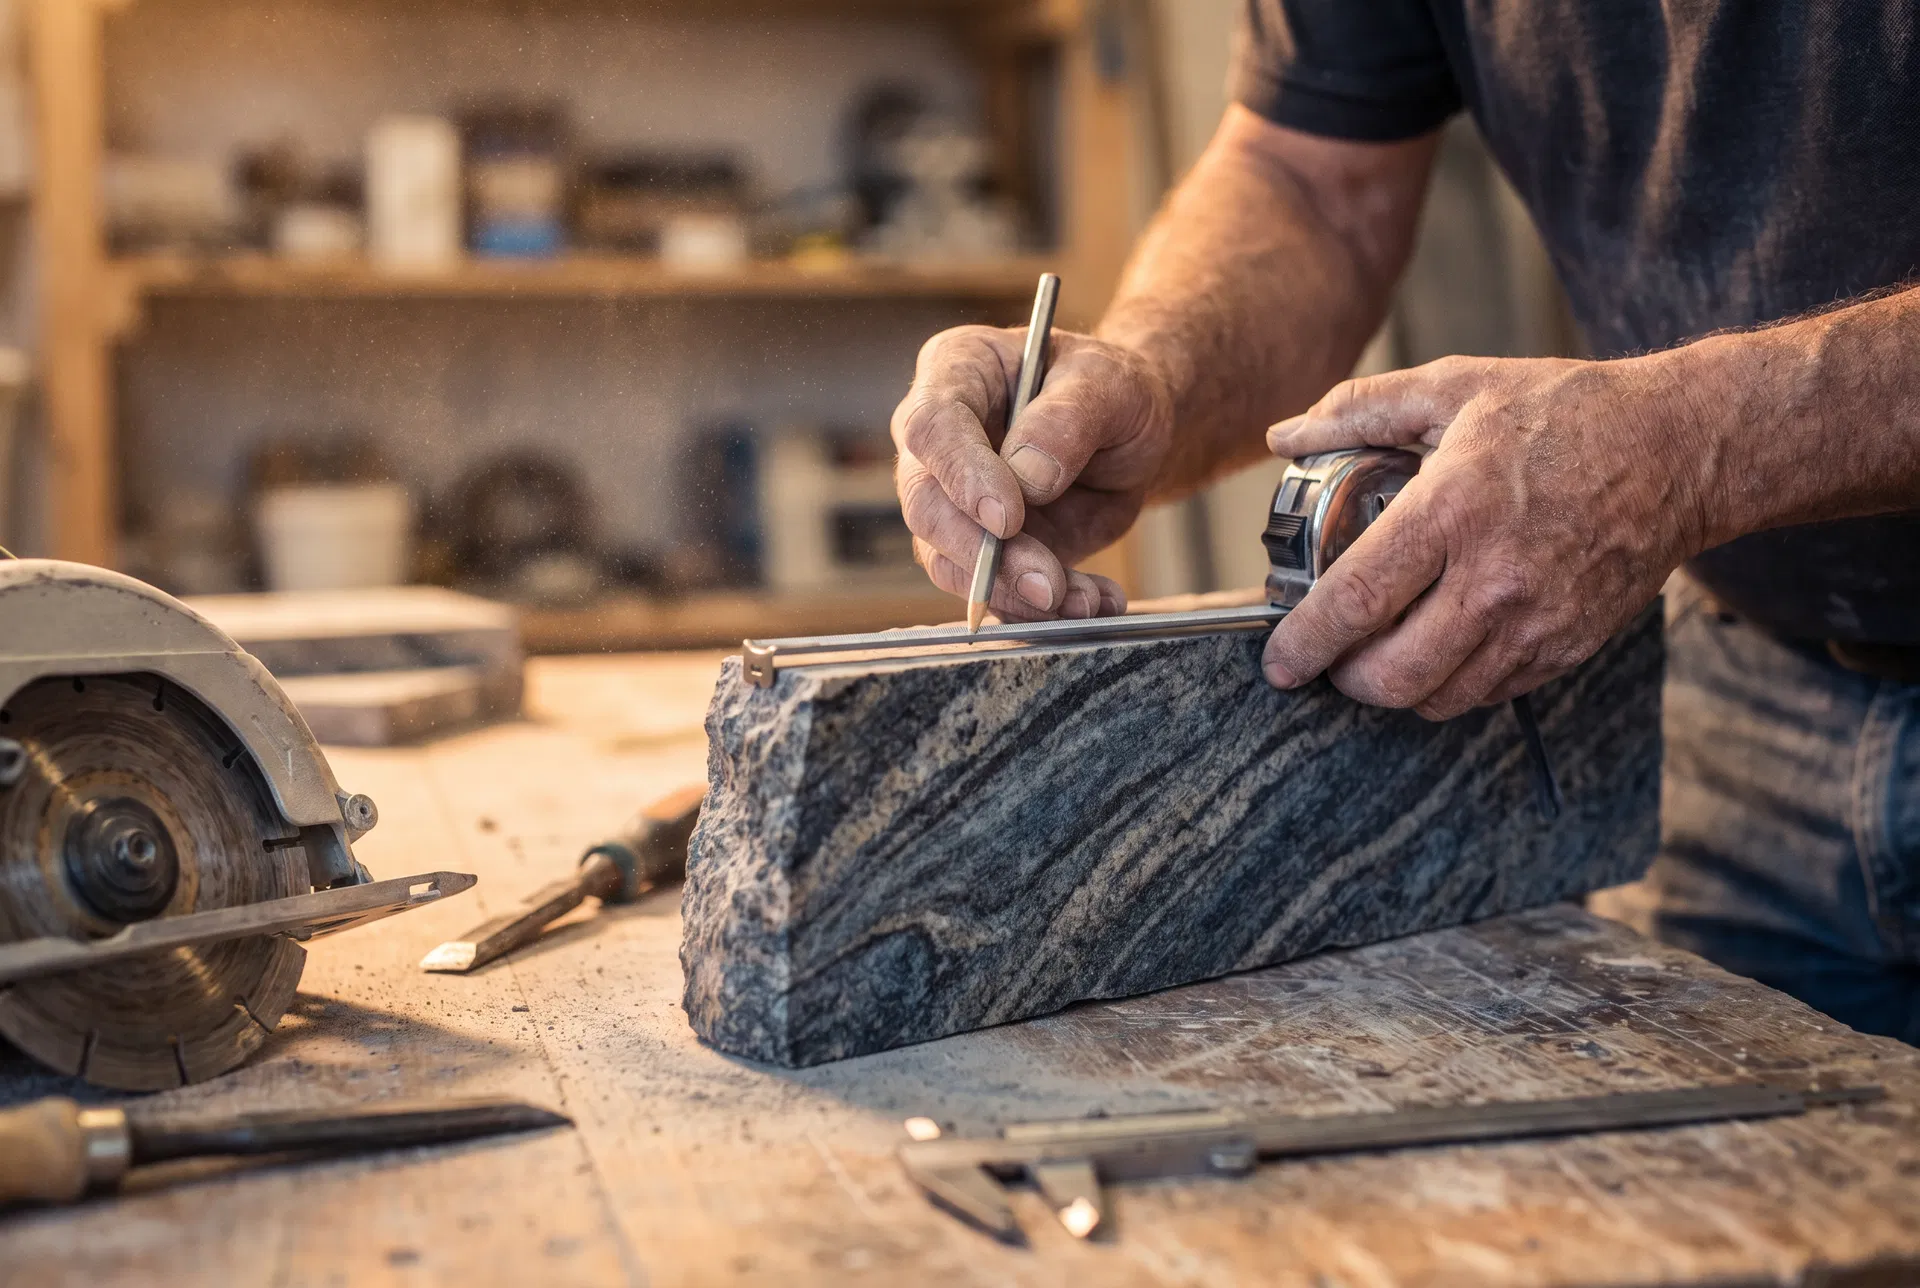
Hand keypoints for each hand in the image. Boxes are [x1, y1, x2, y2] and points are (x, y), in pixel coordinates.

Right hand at [891, 324, 1172, 620]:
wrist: (1128, 435)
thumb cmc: (1109, 390)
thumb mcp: (1107, 382)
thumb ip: (1067, 419)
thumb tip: (1028, 479)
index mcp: (956, 371)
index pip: (932, 426)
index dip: (962, 476)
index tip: (1006, 518)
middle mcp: (937, 440)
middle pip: (926, 505)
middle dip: (983, 553)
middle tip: (1045, 581)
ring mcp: (951, 500)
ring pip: (949, 561)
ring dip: (1012, 592)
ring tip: (1082, 600)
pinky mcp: (979, 550)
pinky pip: (990, 591)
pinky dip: (1038, 610)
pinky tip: (1091, 602)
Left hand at [1261, 354, 1710, 717]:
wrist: (1679, 448)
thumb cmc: (1563, 412)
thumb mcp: (1455, 386)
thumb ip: (1358, 410)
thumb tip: (1283, 434)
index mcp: (1453, 511)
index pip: (1356, 601)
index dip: (1304, 644)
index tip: (1278, 661)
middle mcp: (1494, 579)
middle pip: (1393, 675)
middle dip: (1345, 679)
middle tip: (1330, 658)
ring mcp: (1536, 622)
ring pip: (1438, 698)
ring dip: (1396, 689)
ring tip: (1379, 654)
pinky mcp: (1568, 646)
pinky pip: (1488, 693)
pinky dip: (1450, 685)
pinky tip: (1439, 647)